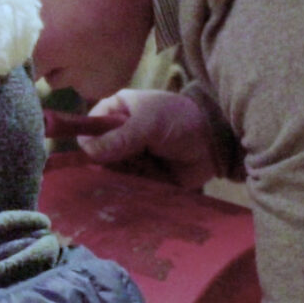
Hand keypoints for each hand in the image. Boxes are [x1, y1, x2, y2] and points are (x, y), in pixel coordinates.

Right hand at [76, 89, 221, 189]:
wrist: (215, 145)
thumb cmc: (182, 121)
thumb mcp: (151, 122)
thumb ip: (122, 136)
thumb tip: (89, 151)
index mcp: (116, 111)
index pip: (88, 127)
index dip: (88, 139)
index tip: (95, 153)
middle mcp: (117, 135)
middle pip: (95, 153)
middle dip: (104, 163)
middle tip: (120, 167)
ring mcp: (127, 158)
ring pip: (107, 172)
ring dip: (117, 178)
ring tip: (135, 178)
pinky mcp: (138, 178)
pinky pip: (124, 187)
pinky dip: (127, 191)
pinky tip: (136, 190)